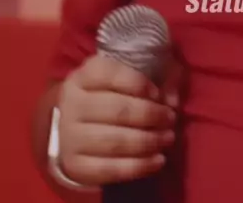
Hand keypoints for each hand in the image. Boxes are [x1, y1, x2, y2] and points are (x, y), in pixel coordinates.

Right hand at [58, 55, 178, 186]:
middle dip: (150, 115)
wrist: (78, 128)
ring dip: (148, 141)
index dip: (137, 83)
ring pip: (114, 141)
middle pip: (116, 110)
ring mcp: (70, 137)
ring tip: (167, 138)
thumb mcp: (133, 75)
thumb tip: (172, 100)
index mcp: (85, 75)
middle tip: (170, 119)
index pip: (110, 73)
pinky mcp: (75, 166)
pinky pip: (110, 169)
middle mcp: (73, 104)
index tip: (158, 93)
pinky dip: (138, 167)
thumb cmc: (113, 94)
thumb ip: (159, 77)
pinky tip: (158, 161)